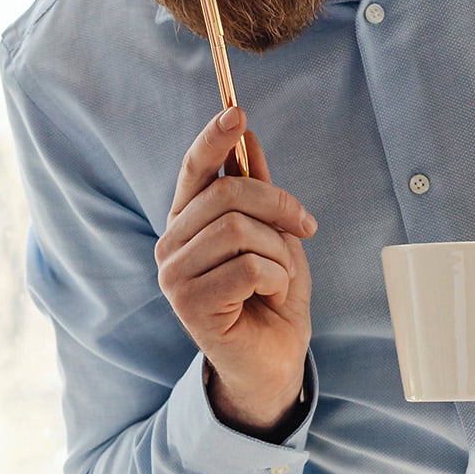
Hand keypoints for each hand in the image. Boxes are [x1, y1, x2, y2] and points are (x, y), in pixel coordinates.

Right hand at [156, 108, 317, 434]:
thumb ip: (257, 190)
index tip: (236, 112)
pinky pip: (247, 266)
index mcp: (187, 223)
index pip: (194, 171)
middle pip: (226, 196)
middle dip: (277, 204)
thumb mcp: (274, 235)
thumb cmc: (271, 298)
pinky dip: (275, 279)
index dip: (212, 140)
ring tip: (279, 277)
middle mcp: (170, 245)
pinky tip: (269, 297)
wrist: (273, 361)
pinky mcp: (189, 304)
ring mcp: (174, 275)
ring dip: (279, 253)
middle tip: (304, 226)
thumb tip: (247, 136)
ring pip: (239, 231)